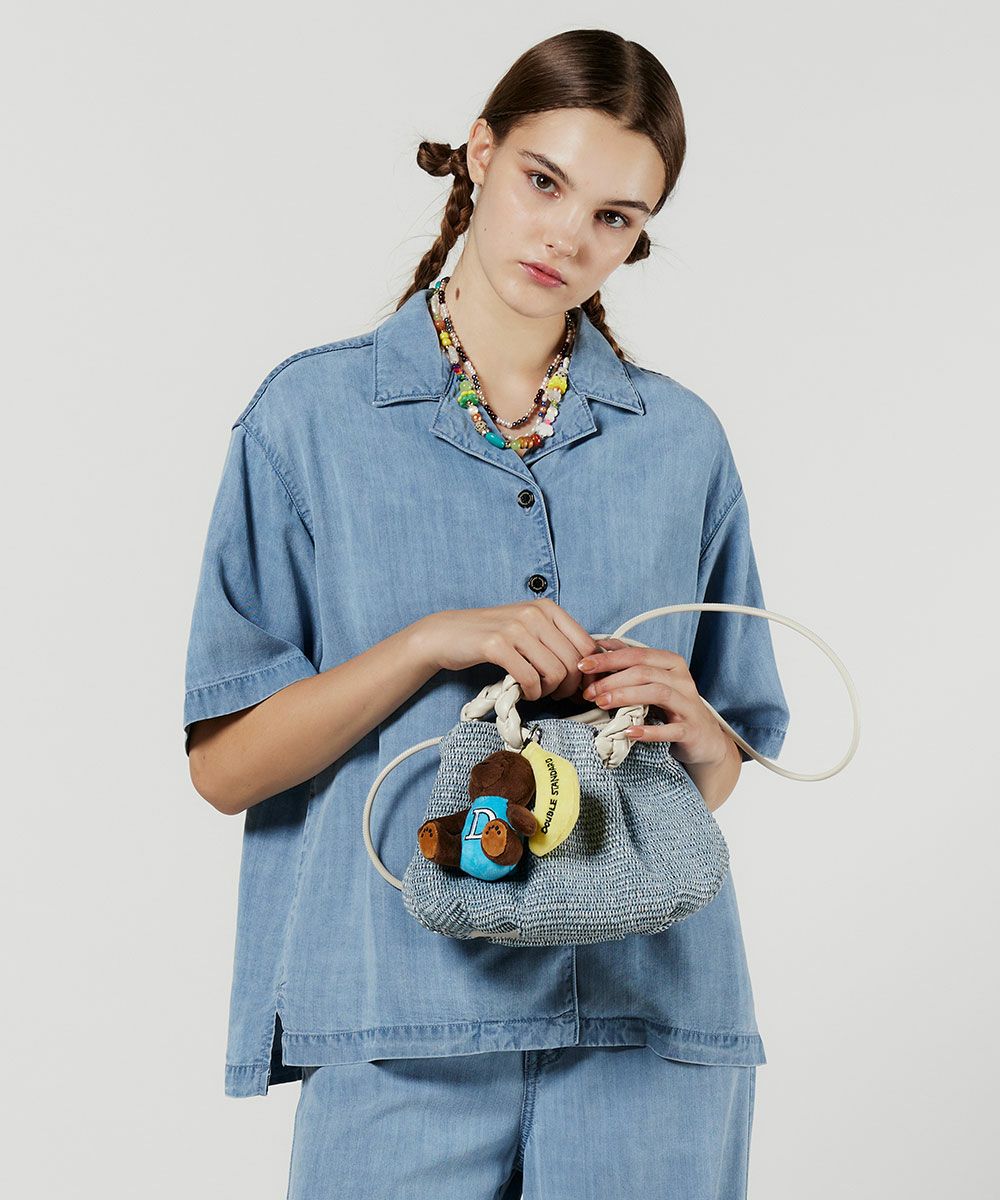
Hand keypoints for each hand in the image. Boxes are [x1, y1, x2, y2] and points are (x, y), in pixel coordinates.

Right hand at [417, 599, 601, 702]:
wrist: (447, 634)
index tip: (579, 688)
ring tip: (537, 691)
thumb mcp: (529, 628)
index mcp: (548, 608)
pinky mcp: (496, 645)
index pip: (587, 645)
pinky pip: (530, 679)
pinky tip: (523, 692)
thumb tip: (589, 669)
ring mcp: (515, 628)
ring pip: (555, 672)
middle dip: (570, 687)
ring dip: (549, 691)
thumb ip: (556, 641)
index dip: (588, 673)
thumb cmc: (492, 636)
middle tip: (557, 696)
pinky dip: (531, 693)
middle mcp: (534, 613)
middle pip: (574, 662)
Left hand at [577, 637, 732, 767]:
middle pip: (644, 672)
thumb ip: (629, 666)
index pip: (637, 654)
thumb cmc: (672, 709)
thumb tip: (598, 649)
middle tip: (589, 691)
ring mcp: (688, 704)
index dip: (608, 658)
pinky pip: (670, 729)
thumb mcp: (652, 683)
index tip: (583, 664)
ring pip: (657, 692)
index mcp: (671, 663)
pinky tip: (628, 732)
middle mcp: (682, 680)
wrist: (704, 740)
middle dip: (612, 679)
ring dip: (625, 697)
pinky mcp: (691, 730)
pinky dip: (648, 730)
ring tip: (602, 704)